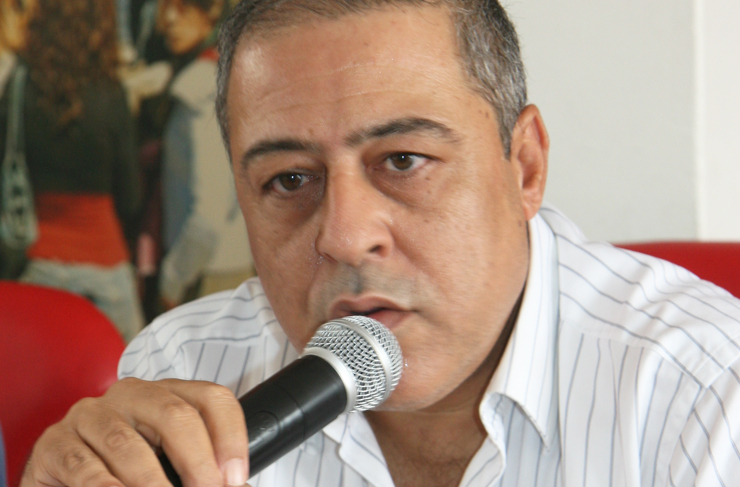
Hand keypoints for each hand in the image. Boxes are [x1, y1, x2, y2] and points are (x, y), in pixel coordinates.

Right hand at [21, 378, 249, 486]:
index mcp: (165, 395)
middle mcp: (130, 395)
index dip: (230, 437)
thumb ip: (197, 470)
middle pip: (175, 415)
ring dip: (150, 481)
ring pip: (127, 443)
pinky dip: (105, 486)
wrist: (62, 479)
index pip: (211, 398)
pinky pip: (82, 465)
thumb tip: (237, 486)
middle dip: (197, 461)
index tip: (235, 478)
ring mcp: (89, 415)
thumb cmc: (124, 471)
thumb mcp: (166, 461)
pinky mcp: (55, 443)